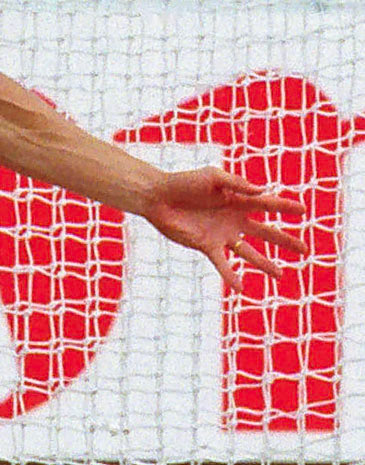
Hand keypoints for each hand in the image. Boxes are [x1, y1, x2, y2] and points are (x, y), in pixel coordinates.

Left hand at [142, 169, 305, 290]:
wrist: (159, 197)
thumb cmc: (185, 182)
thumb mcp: (214, 177)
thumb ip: (238, 184)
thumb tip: (261, 192)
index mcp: (238, 199)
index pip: (268, 204)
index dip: (285, 207)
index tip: (303, 211)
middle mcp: (234, 219)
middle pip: (265, 232)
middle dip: (285, 241)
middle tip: (305, 250)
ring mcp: (222, 234)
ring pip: (248, 252)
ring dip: (264, 263)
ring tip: (280, 275)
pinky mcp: (206, 246)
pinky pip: (222, 263)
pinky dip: (231, 275)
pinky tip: (241, 287)